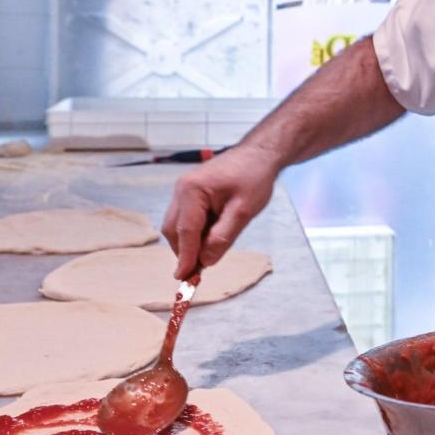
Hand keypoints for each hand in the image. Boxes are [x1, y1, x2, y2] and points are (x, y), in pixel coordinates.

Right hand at [161, 147, 275, 279]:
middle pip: (175, 230)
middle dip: (186, 251)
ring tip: (212, 250)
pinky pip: (185, 219)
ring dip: (190, 243)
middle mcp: (181, 189)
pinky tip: (212, 236)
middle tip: (201, 270)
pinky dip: (195, 233)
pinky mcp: (190, 194)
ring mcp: (183, 191)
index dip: (185, 257)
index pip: (185, 231)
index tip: (185, 278)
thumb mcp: (243, 211)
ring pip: (177, 227)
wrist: (259, 155)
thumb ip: (222, 237)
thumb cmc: (254, 177)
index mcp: (191, 190)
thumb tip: (205, 261)